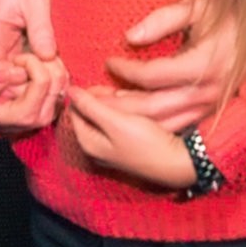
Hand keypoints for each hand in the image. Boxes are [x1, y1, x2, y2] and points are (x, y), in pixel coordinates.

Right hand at [0, 0, 58, 90]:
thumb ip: (40, 26)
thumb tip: (47, 55)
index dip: (13, 81)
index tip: (35, 73)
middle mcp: (0, 50)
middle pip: (8, 84)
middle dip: (31, 85)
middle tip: (54, 73)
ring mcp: (14, 54)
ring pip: (23, 84)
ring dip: (42, 83)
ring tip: (60, 69)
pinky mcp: (28, 55)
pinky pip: (35, 75)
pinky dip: (49, 76)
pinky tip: (63, 67)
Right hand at [0, 51, 68, 136]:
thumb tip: (18, 74)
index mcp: (25, 116)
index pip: (42, 80)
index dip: (30, 62)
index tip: (14, 60)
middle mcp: (43, 117)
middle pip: (57, 77)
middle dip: (41, 59)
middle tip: (22, 58)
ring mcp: (52, 111)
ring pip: (63, 76)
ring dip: (48, 62)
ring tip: (27, 62)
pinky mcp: (58, 104)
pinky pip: (65, 78)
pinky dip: (54, 66)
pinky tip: (36, 66)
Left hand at [68, 85, 196, 189]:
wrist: (175, 161)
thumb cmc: (146, 141)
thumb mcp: (116, 121)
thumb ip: (91, 106)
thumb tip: (70, 91)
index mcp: (87, 142)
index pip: (75, 110)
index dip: (85, 94)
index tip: (103, 85)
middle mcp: (93, 148)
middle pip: (88, 115)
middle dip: (98, 99)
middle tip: (116, 89)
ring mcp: (108, 148)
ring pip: (102, 118)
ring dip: (110, 104)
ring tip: (126, 96)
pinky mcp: (123, 146)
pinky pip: (114, 123)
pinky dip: (119, 113)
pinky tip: (132, 108)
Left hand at [103, 0, 237, 131]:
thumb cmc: (230, 13)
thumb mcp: (199, 5)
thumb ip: (163, 19)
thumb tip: (130, 36)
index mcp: (204, 63)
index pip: (153, 75)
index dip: (126, 70)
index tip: (109, 60)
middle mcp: (208, 90)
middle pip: (153, 107)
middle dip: (120, 104)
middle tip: (95, 96)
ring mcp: (212, 105)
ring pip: (165, 122)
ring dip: (134, 118)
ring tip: (109, 107)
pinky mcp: (213, 110)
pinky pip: (179, 124)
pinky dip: (154, 124)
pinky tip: (136, 116)